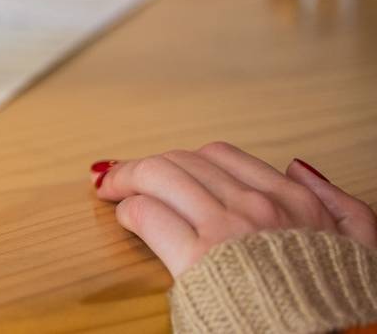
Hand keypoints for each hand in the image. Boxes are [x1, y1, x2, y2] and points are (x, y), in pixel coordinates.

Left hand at [93, 142, 376, 276]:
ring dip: (128, 179)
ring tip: (112, 190)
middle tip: (123, 175)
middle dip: (147, 166)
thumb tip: (298, 168)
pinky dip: (130, 210)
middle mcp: (258, 206)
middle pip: (182, 162)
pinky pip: (150, 214)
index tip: (168, 166)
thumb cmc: (337, 307)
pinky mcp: (199, 258)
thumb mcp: (361, 247)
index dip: (185, 158)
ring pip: (159, 177)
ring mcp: (227, 229)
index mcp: (295, 201)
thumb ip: (340, 205)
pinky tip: (126, 218)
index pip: (221, 156)